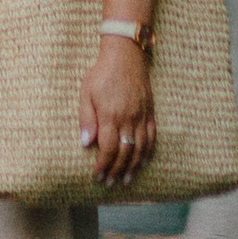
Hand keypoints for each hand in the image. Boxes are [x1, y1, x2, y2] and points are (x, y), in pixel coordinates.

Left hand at [78, 33, 154, 185]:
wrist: (125, 55)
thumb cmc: (101, 73)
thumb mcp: (86, 92)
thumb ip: (87, 119)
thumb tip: (85, 144)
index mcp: (111, 115)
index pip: (108, 148)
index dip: (103, 165)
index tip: (97, 176)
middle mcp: (128, 118)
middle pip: (125, 152)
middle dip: (116, 170)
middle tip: (109, 183)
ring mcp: (141, 116)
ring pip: (140, 148)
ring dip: (133, 167)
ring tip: (126, 180)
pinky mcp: (150, 112)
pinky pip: (152, 137)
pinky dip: (148, 152)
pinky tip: (143, 162)